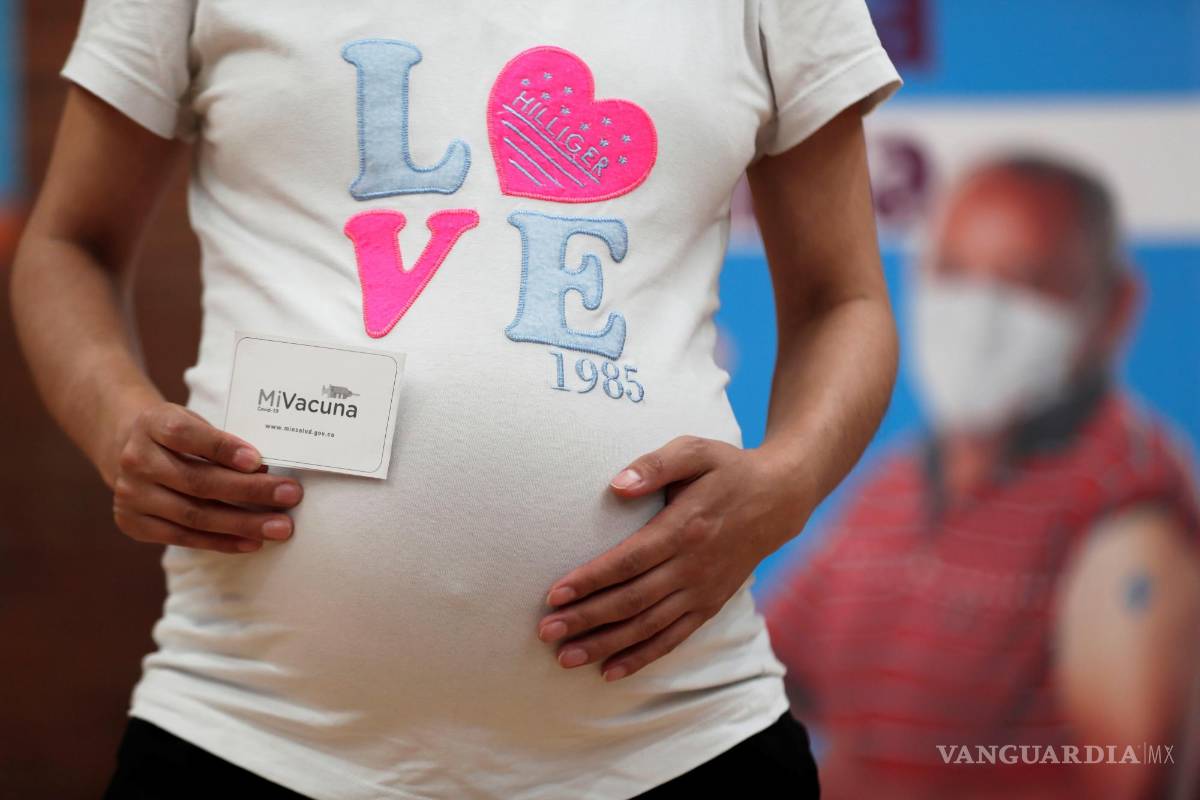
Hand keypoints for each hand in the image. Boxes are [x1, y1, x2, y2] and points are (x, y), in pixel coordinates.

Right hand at [110, 401, 303, 552]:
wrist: (127, 450)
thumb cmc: (178, 436)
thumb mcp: (194, 423)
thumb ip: (223, 443)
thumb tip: (269, 469)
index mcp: (151, 424)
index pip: (185, 435)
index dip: (222, 448)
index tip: (258, 460)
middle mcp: (136, 460)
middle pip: (198, 480)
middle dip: (250, 491)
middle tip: (290, 495)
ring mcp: (130, 494)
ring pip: (194, 514)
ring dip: (243, 523)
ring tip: (280, 527)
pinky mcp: (133, 523)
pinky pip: (184, 537)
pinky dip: (222, 541)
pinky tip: (252, 542)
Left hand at [537, 435, 806, 681]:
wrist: (779, 499)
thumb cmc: (727, 470)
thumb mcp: (696, 451)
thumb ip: (655, 465)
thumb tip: (617, 484)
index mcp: (683, 528)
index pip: (629, 561)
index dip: (591, 579)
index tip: (555, 593)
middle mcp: (693, 566)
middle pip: (631, 600)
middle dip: (586, 619)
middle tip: (545, 632)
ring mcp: (702, 590)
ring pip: (648, 626)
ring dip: (606, 644)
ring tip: (567, 657)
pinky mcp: (710, 605)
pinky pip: (673, 638)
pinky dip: (642, 657)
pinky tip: (611, 670)